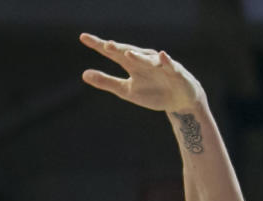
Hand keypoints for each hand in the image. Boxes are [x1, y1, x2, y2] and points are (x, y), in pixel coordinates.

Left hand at [80, 33, 203, 112]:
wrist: (179, 101)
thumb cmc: (153, 93)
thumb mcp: (127, 90)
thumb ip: (106, 82)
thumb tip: (83, 74)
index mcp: (131, 64)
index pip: (112, 52)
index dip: (98, 45)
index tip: (83, 37)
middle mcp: (144, 60)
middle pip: (128, 52)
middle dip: (118, 49)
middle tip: (105, 45)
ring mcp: (160, 65)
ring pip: (147, 59)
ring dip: (138, 56)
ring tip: (127, 53)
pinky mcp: (175, 72)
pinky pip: (170, 65)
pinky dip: (166, 61)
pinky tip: (162, 56)